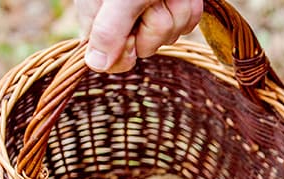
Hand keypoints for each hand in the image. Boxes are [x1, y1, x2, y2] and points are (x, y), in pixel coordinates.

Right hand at [76, 0, 202, 72]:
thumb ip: (109, 29)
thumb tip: (95, 64)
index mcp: (98, 16)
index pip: (110, 59)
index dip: (125, 53)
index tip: (132, 37)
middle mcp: (123, 18)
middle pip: (146, 48)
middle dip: (157, 24)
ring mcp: (149, 13)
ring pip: (170, 35)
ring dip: (175, 12)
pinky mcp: (172, 7)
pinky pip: (186, 23)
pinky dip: (188, 7)